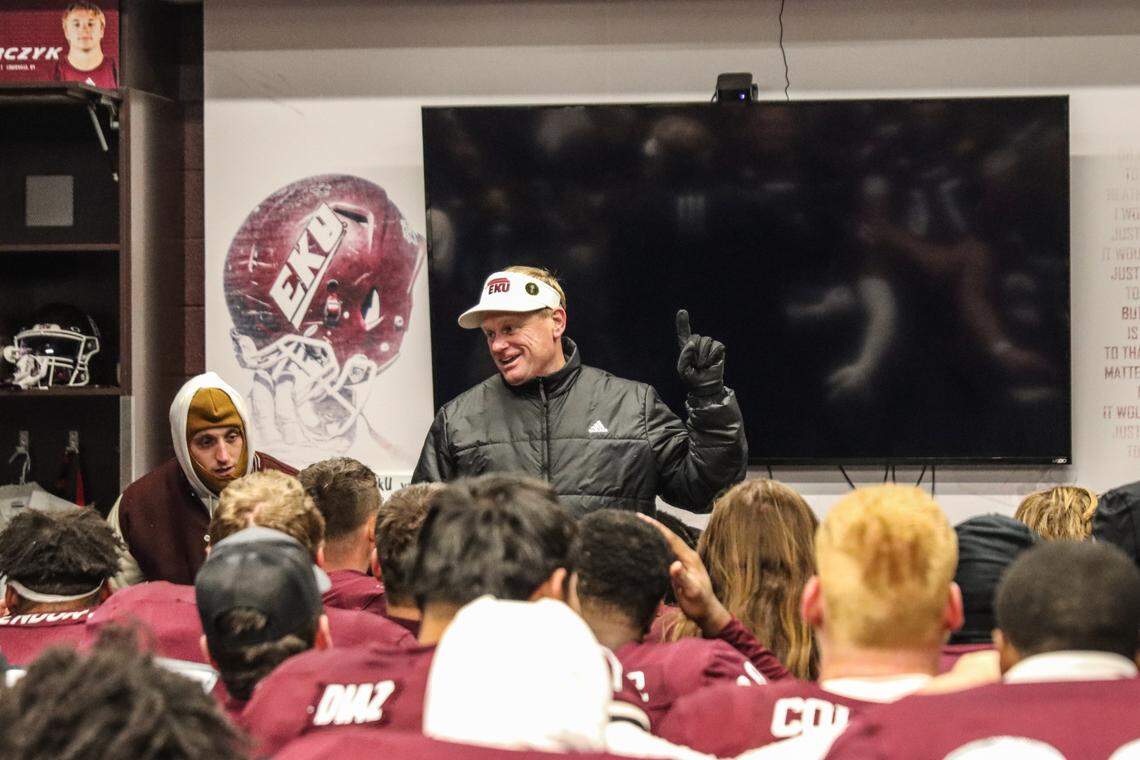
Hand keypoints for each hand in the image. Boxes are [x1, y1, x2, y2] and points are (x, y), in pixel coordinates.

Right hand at [638, 513, 730, 636]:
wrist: (706, 612)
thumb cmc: (700, 603)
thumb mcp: (692, 591)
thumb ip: (683, 578)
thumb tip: (674, 564)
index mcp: (690, 557)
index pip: (671, 538)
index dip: (658, 528)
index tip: (643, 518)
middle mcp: (685, 556)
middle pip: (668, 537)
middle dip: (653, 527)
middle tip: (636, 519)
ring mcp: (681, 562)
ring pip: (665, 544)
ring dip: (653, 536)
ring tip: (638, 528)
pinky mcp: (676, 569)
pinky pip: (664, 554)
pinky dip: (654, 547)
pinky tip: (645, 547)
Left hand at [675, 310, 725, 396]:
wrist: (706, 387)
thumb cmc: (692, 379)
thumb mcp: (683, 370)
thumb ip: (684, 356)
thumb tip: (692, 343)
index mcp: (686, 347)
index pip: (684, 332)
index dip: (683, 322)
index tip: (682, 311)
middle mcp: (697, 343)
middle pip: (695, 337)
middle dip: (696, 352)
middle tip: (697, 365)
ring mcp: (709, 344)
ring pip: (706, 341)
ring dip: (704, 356)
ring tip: (703, 365)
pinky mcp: (719, 348)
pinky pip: (716, 346)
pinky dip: (713, 356)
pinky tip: (711, 362)